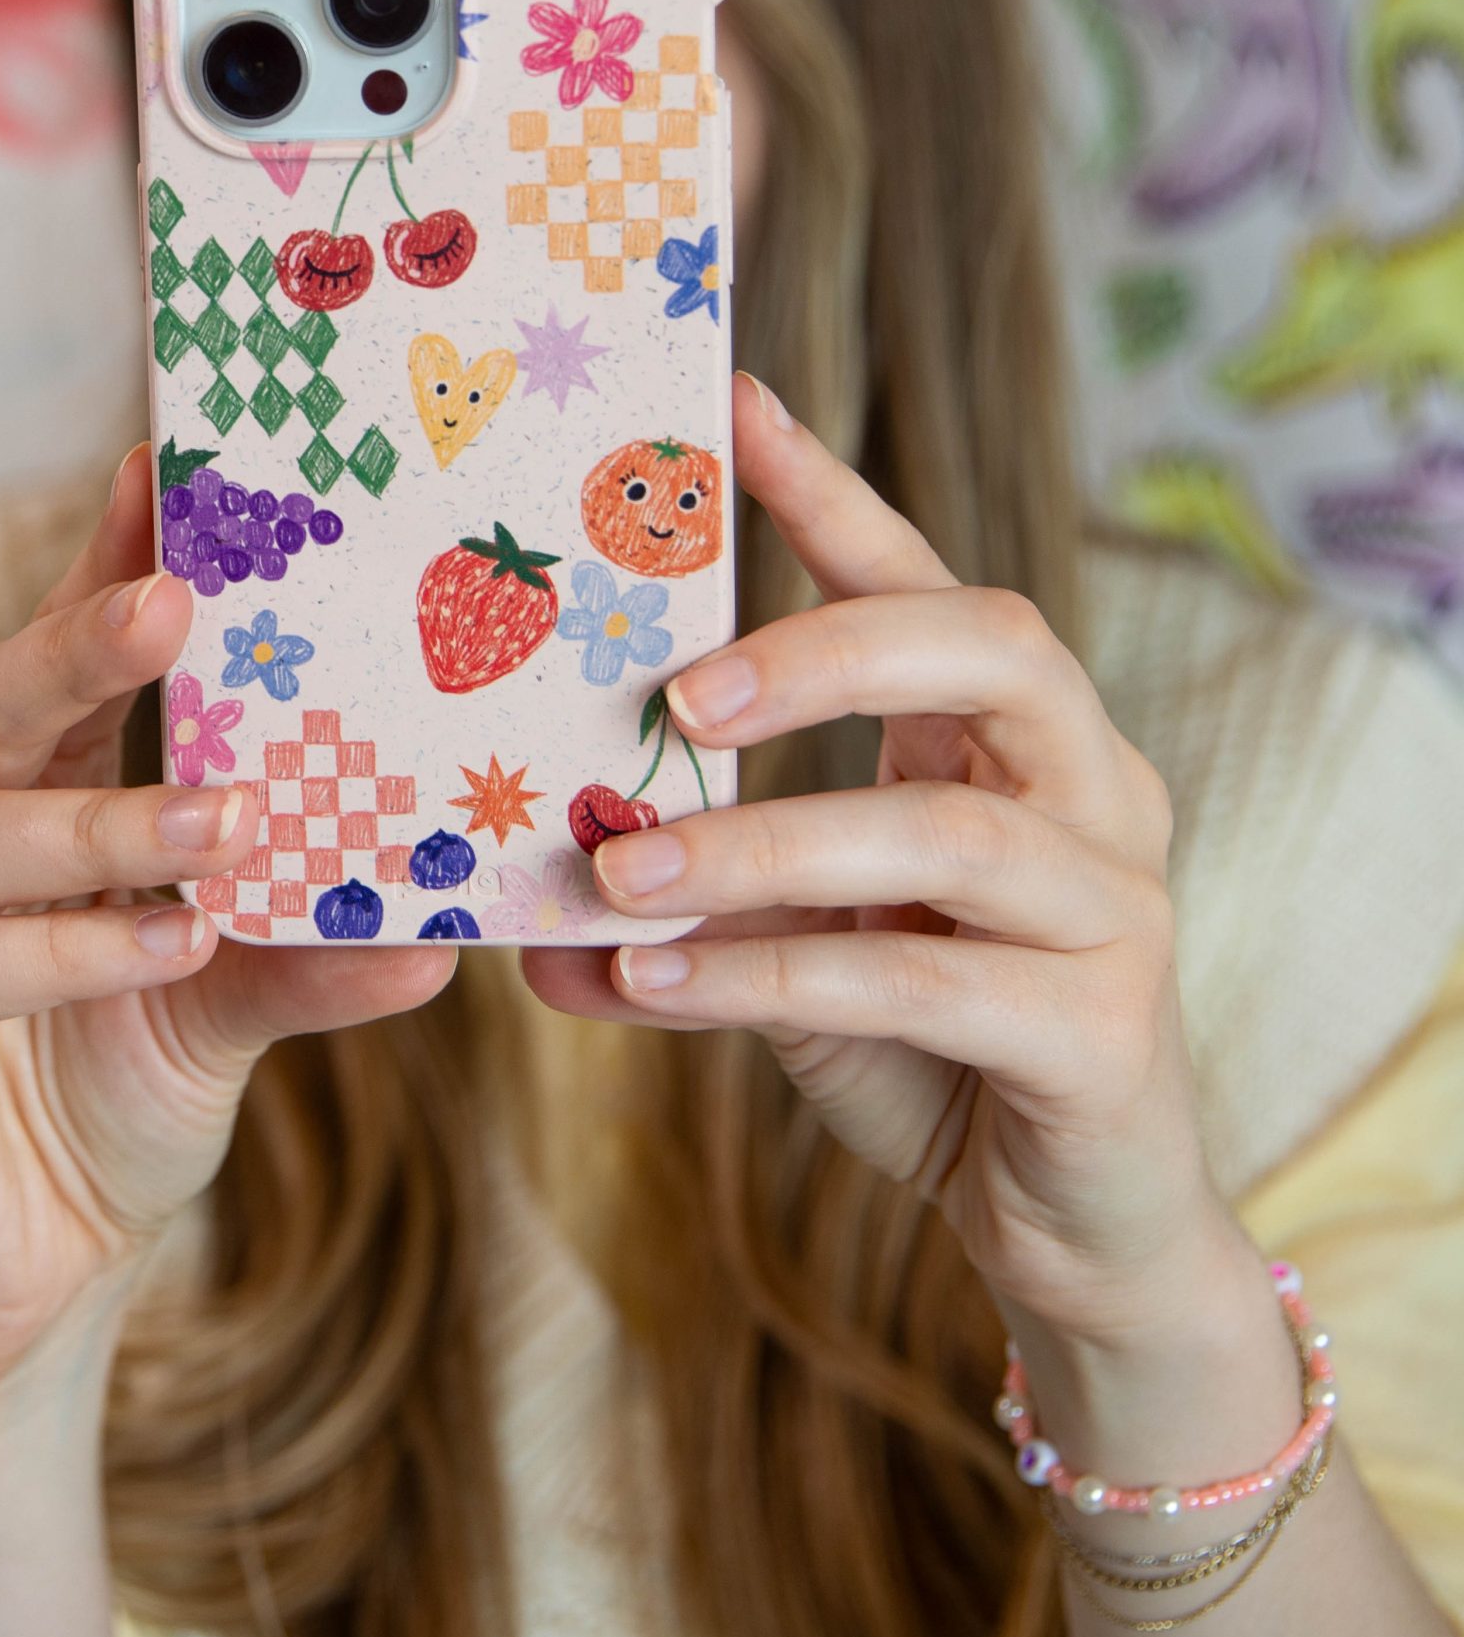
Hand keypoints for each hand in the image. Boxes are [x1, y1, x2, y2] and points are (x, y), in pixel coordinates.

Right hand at [0, 444, 453, 1399]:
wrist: (17, 1288)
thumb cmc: (104, 1101)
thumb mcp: (223, 1006)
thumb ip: (305, 951)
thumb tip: (442, 928)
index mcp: (1, 793)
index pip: (47, 657)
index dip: (99, 566)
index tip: (166, 476)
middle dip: (77, 648)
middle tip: (177, 602)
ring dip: (100, 824)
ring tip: (228, 825)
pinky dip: (60, 949)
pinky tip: (169, 944)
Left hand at [525, 371, 1246, 1356]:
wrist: (1071, 1228)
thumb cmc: (931, 1048)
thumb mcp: (797, 952)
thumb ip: (693, 904)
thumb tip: (520, 905)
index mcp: (1017, 735)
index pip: (926, 581)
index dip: (833, 494)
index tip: (731, 408)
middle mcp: (1092, 788)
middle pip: (991, 646)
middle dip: (826, 647)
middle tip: (679, 692)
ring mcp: (1116, 906)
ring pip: (946, 828)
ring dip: (761, 845)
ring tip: (617, 874)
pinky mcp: (1104, 1033)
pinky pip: (926, 978)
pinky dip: (775, 974)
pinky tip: (655, 985)